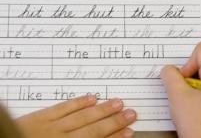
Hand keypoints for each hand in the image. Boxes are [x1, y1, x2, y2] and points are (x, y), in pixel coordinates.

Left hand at [15, 95, 135, 137]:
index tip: (129, 132)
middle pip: (93, 131)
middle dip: (114, 122)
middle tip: (130, 113)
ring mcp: (50, 128)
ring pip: (81, 118)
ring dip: (101, 110)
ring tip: (117, 103)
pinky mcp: (40, 118)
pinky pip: (61, 109)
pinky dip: (77, 103)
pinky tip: (91, 98)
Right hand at [161, 42, 200, 137]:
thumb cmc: (195, 121)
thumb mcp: (177, 94)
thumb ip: (169, 75)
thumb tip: (168, 68)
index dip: (188, 62)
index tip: (184, 81)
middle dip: (194, 61)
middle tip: (187, 78)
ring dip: (196, 70)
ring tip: (190, 87)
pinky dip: (200, 77)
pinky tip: (193, 92)